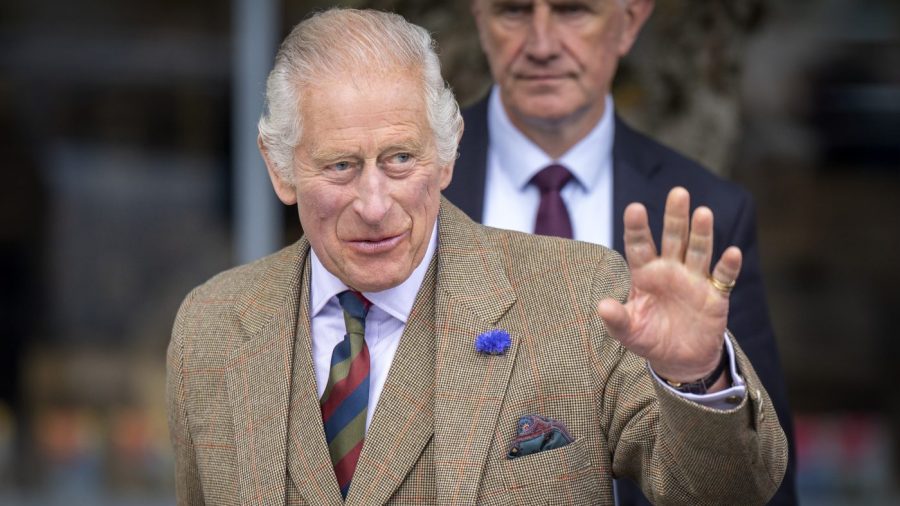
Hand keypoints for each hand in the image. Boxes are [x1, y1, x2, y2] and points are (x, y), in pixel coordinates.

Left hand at [597, 187, 741, 382]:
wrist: (679, 360)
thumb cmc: (649, 338)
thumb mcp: (629, 332)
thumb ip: (616, 320)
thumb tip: (602, 306)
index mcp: (645, 273)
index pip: (639, 245)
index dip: (637, 227)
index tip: (634, 208)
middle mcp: (670, 270)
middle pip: (674, 238)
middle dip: (675, 217)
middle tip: (678, 193)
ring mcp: (694, 279)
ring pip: (699, 250)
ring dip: (702, 233)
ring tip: (703, 213)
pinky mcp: (715, 295)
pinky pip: (723, 277)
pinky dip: (728, 266)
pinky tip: (732, 253)